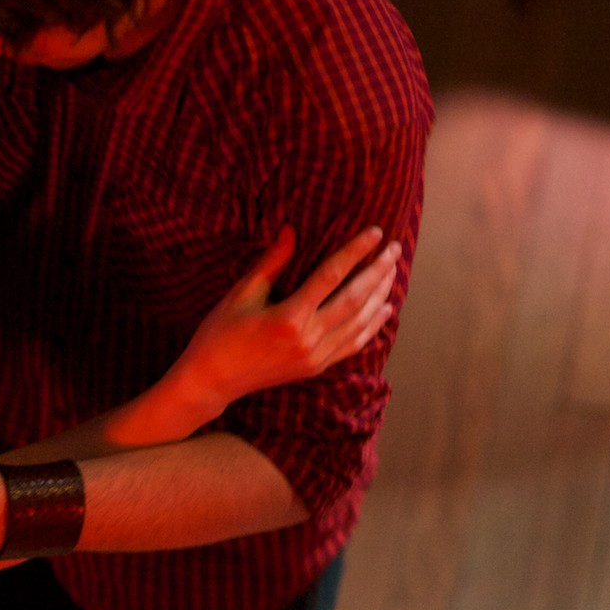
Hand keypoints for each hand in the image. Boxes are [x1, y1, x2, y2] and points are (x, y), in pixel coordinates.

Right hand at [161, 225, 400, 417]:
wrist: (213, 380)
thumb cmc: (221, 332)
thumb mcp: (241, 293)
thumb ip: (271, 262)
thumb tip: (291, 229)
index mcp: (289, 317)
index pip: (332, 276)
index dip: (355, 252)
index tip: (375, 233)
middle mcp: (308, 339)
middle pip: (355, 299)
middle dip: (378, 271)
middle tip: (395, 249)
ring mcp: (316, 356)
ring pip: (360, 322)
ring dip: (380, 295)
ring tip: (393, 271)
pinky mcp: (317, 367)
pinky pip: (353, 344)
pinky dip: (372, 326)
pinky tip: (384, 309)